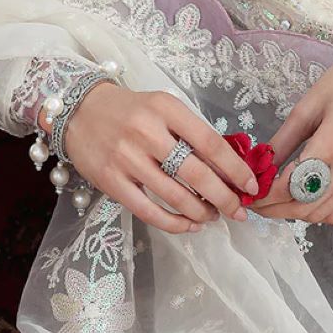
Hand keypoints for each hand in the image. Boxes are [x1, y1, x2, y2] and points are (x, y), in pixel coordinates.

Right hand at [59, 83, 260, 234]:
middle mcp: (147, 132)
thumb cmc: (131, 110)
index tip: (251, 185)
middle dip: (224, 198)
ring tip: (214, 217)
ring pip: (175, 196)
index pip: (210, 142)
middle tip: (239, 212)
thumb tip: (228, 168)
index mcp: (166, 108)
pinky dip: (174, 223)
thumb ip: (190, 132)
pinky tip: (189, 225)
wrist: (80, 111)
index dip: (234, 168)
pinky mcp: (111, 182)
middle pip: (196, 173)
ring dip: (201, 212)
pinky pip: (149, 211)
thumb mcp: (163, 107)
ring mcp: (127, 158)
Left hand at [247, 24, 332, 225]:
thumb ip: (285, 137)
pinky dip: (319, 210)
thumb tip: (262, 162)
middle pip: (305, 207)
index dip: (265, 196)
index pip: (290, 186)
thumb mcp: (312, 101)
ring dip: (296, 212)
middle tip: (255, 200)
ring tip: (276, 199)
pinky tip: (305, 196)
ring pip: (323, 215)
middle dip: (275, 209)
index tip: (247, 193)